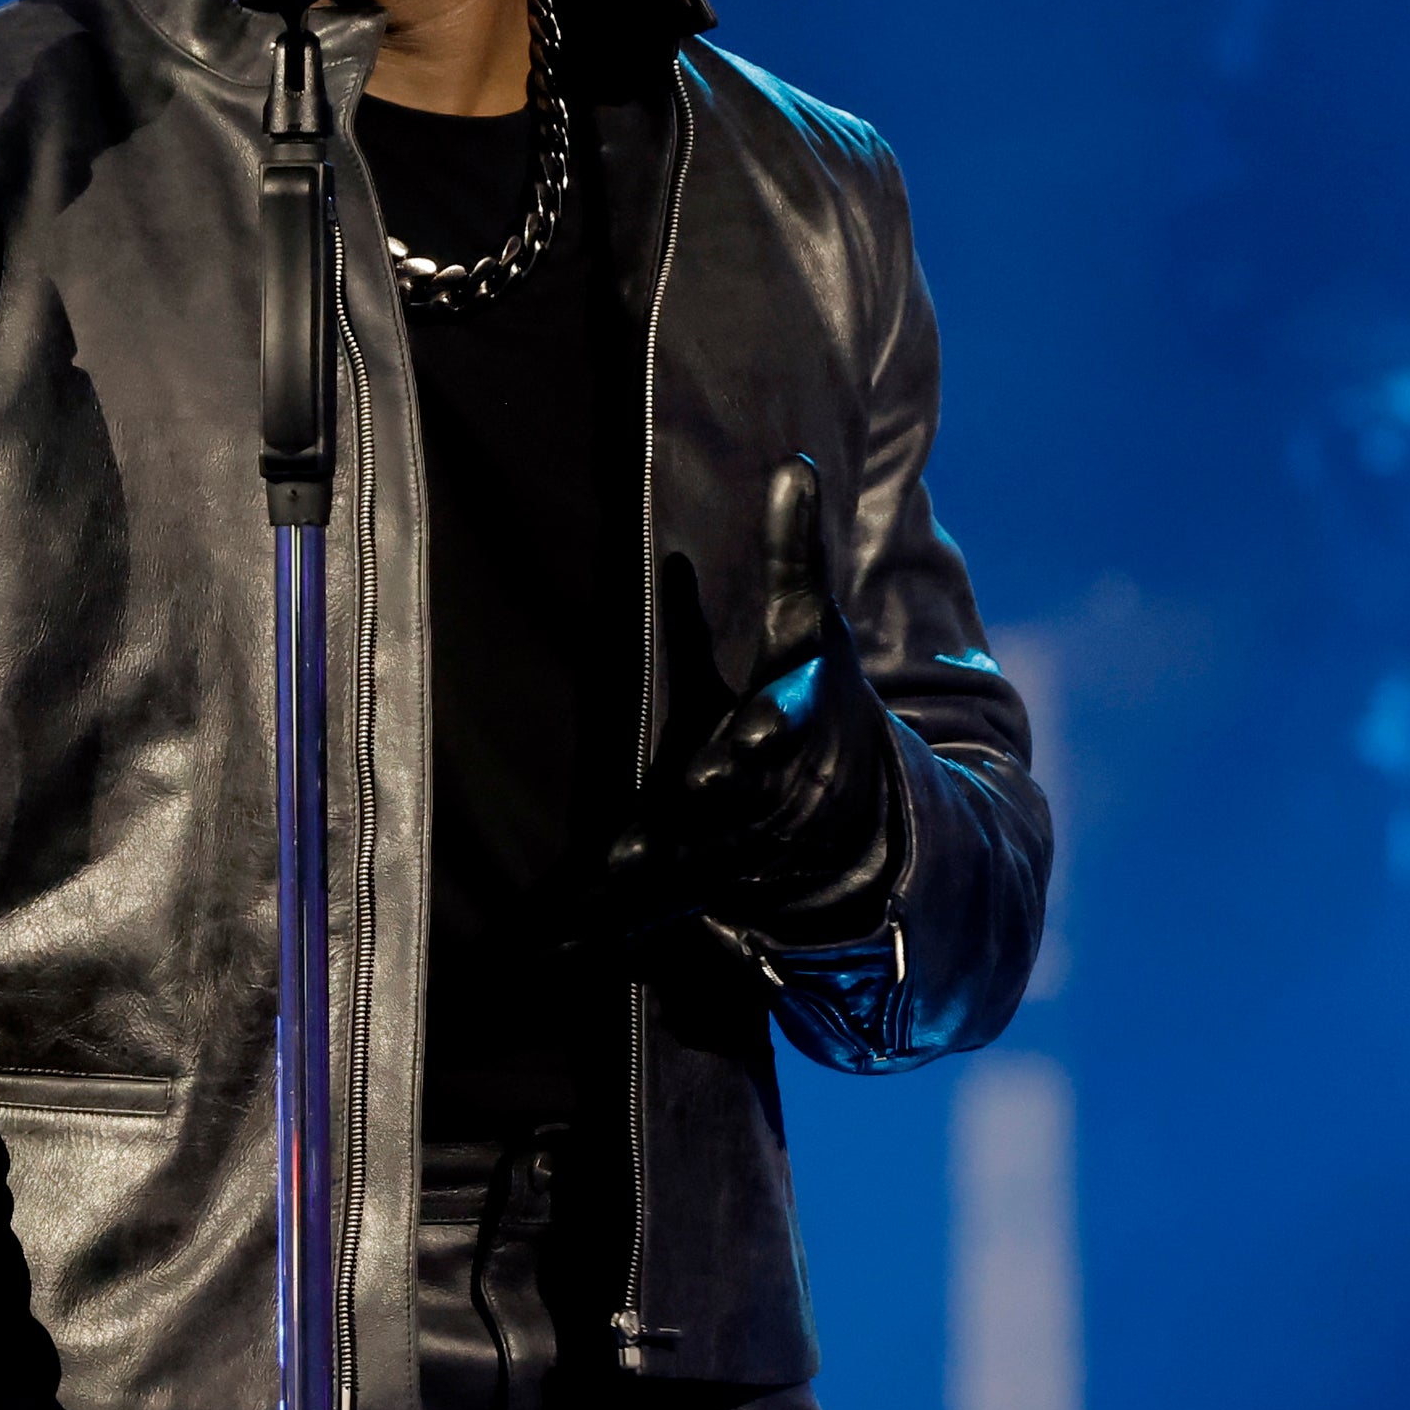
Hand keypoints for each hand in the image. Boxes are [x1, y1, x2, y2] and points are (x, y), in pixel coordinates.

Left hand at [602, 456, 892, 950]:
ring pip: (689, 860)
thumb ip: (795, 561)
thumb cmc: (814, 709)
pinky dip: (604, 927)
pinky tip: (553, 942)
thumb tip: (794, 466)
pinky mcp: (695, 892)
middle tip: (681, 800)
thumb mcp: (808, 638)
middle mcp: (761, 793)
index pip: (778, 724)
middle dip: (711, 799)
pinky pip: (646, 912)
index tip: (748, 733)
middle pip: (733, 798)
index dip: (765, 730)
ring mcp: (730, 849)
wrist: (856, 830)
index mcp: (787, 728)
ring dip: (653, 867)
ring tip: (609, 873)